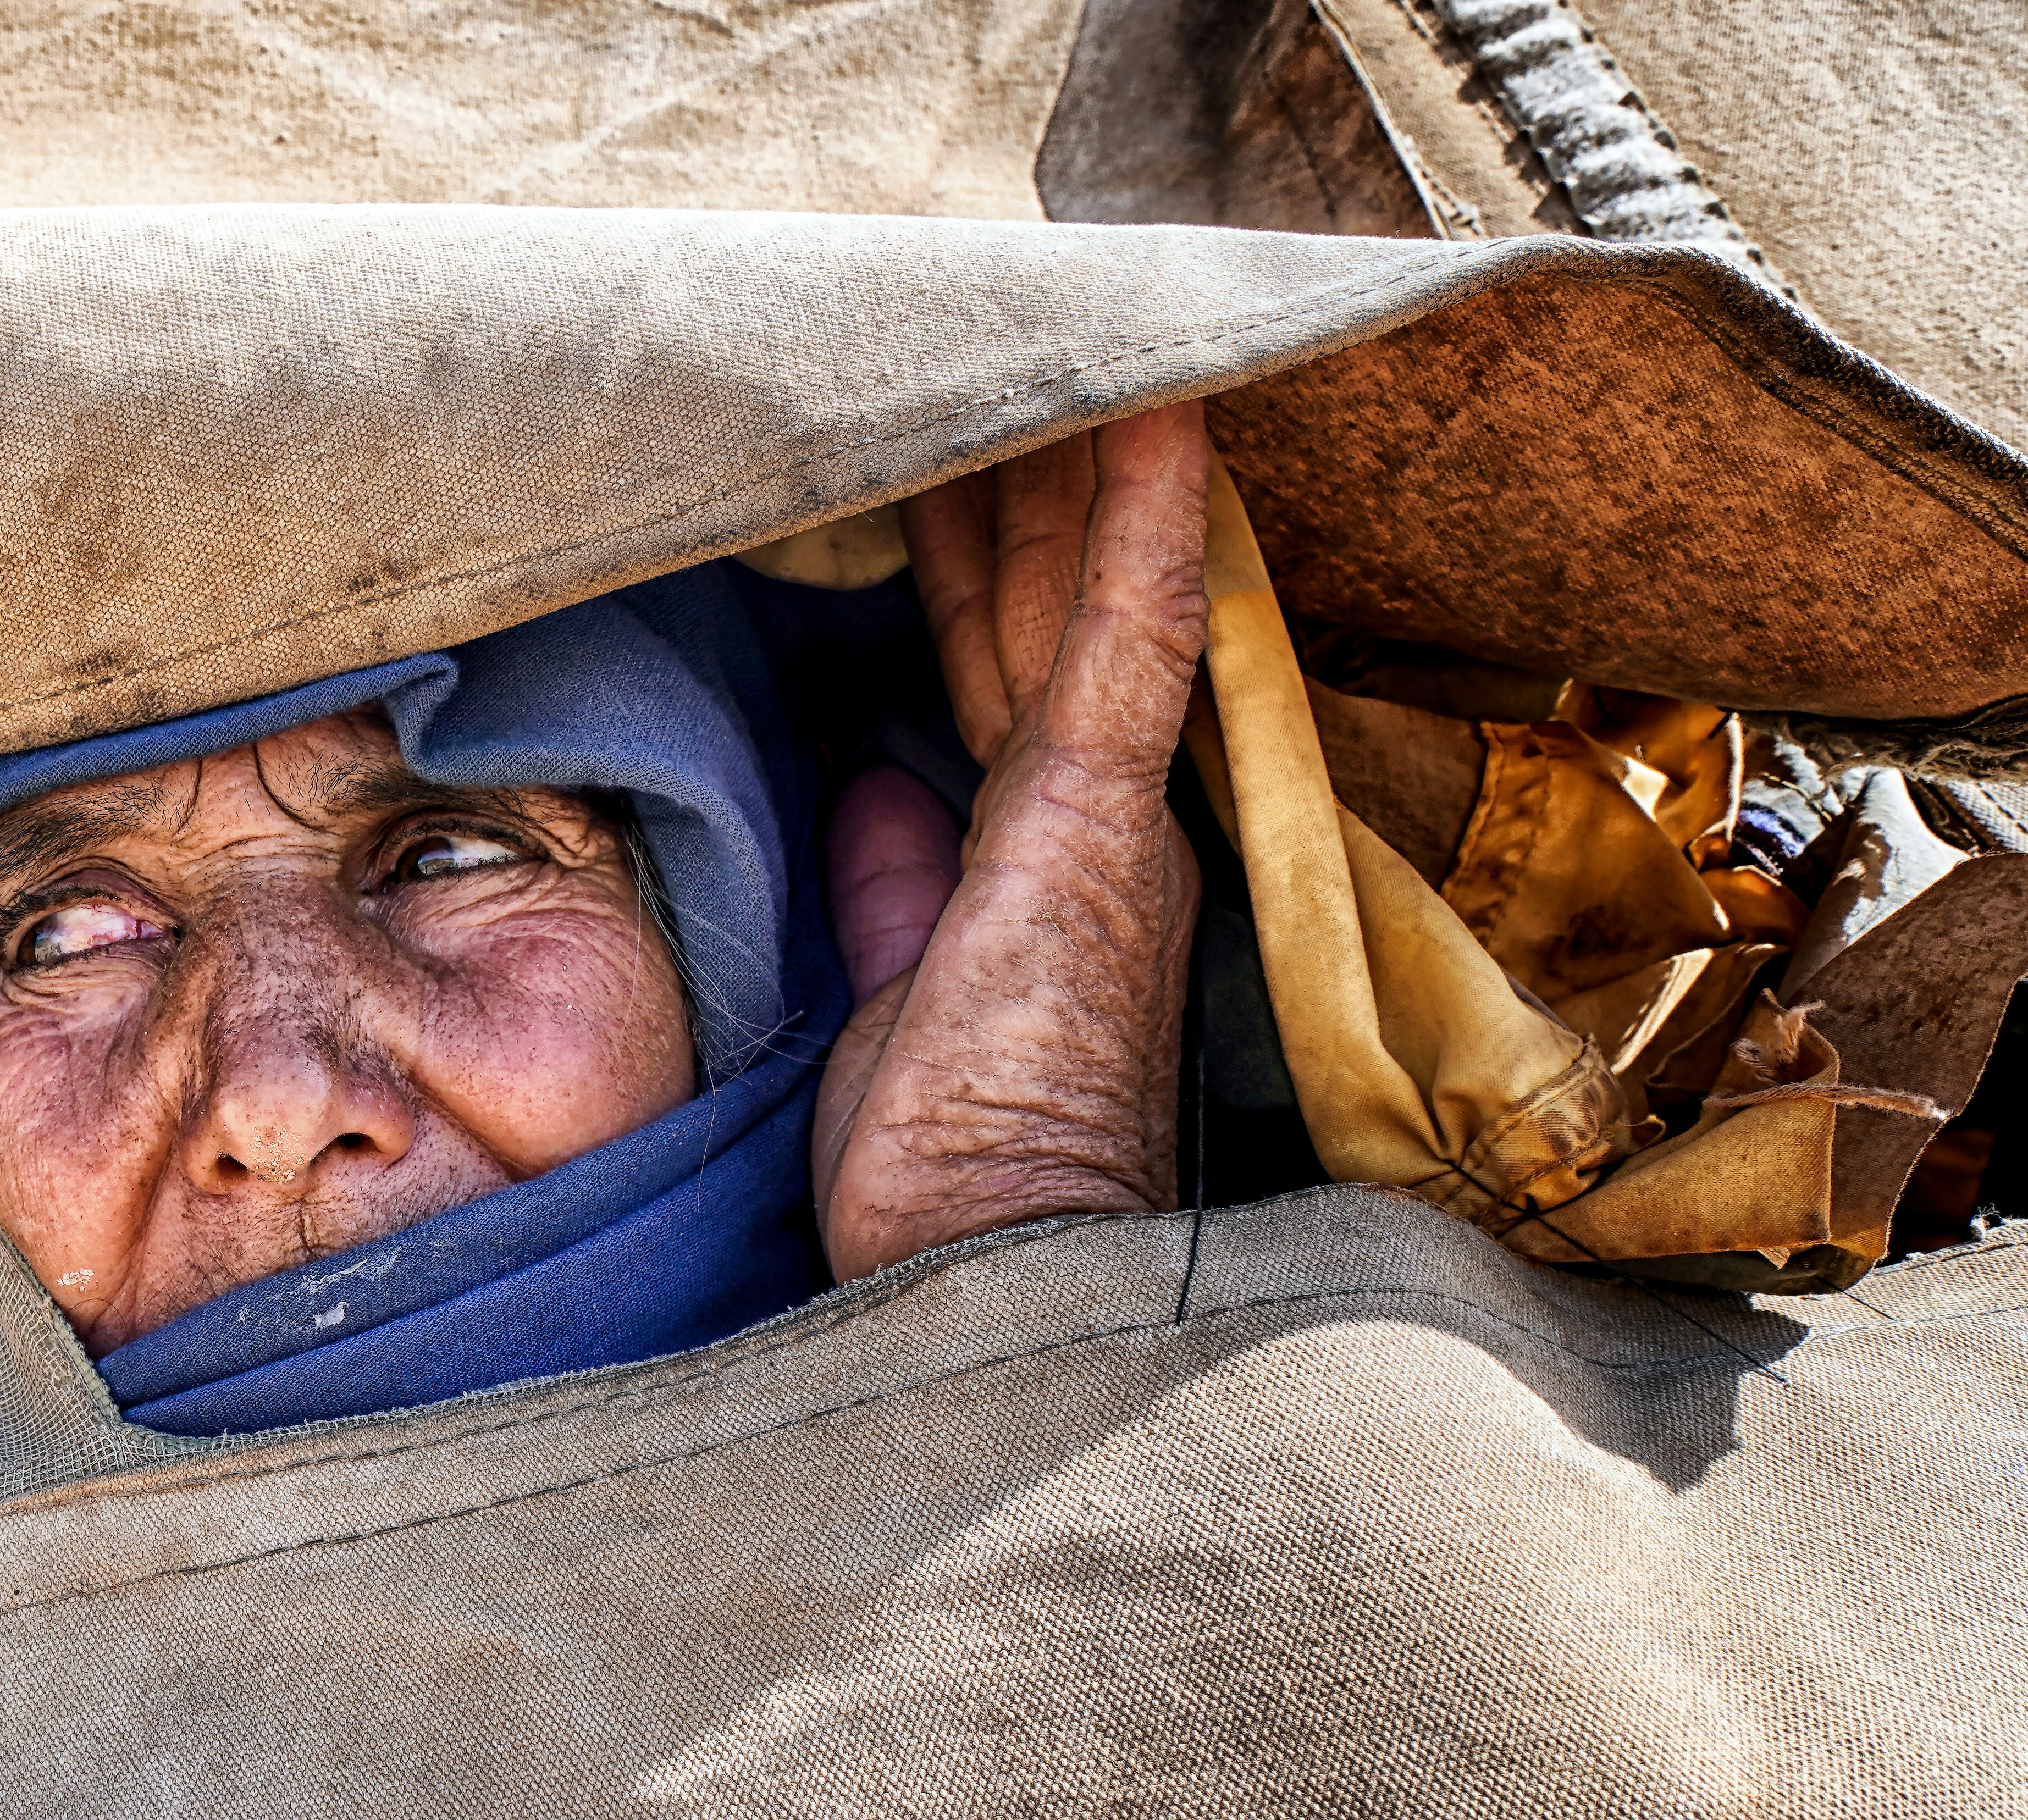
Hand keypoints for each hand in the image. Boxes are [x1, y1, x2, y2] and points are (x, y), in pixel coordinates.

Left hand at [812, 404, 1209, 1277]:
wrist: (988, 1281)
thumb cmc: (943, 1175)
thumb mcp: (891, 1005)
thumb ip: (893, 889)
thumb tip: (873, 792)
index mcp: (1036, 864)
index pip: (999, 671)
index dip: (978, 560)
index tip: (954, 459)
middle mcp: (1088, 824)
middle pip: (1037, 608)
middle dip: (1014, 478)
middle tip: (985, 349)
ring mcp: (1102, 821)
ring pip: (1080, 593)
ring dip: (1064, 460)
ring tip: (1050, 331)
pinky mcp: (1093, 832)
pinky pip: (1129, 642)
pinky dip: (1142, 528)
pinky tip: (1154, 418)